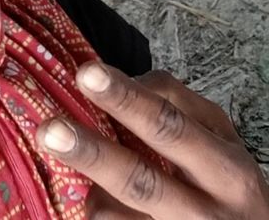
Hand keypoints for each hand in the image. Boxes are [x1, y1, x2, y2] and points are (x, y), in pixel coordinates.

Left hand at [36, 61, 268, 218]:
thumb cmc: (227, 180)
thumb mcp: (218, 136)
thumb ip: (175, 102)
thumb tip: (122, 80)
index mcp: (226, 171)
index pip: (169, 127)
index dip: (126, 100)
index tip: (87, 73)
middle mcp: (206, 214)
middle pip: (141, 182)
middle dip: (93, 154)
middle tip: (51, 128)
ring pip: (119, 219)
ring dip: (86, 190)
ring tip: (60, 164)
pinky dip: (96, 212)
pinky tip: (85, 196)